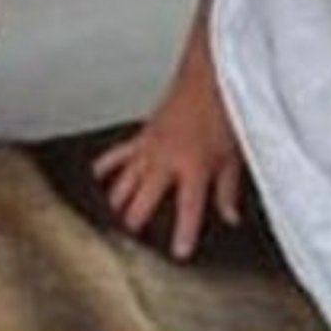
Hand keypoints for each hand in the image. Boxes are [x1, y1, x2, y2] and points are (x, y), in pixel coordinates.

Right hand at [93, 75, 244, 260]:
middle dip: (135, 222)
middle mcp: (167, 160)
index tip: (179, 254)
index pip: (187, 209)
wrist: (208, 77)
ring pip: (123, 182)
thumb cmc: (223, 111)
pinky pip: (117, 156)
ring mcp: (149, 148)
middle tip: (132, 240)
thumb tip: (230, 217)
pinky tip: (97, 180)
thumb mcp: (233, 156)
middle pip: (142, 200)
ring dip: (117, 203)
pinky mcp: (141, 136)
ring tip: (113, 220)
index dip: (182, 234)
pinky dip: (106, 168)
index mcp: (194, 167)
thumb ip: (227, 191)